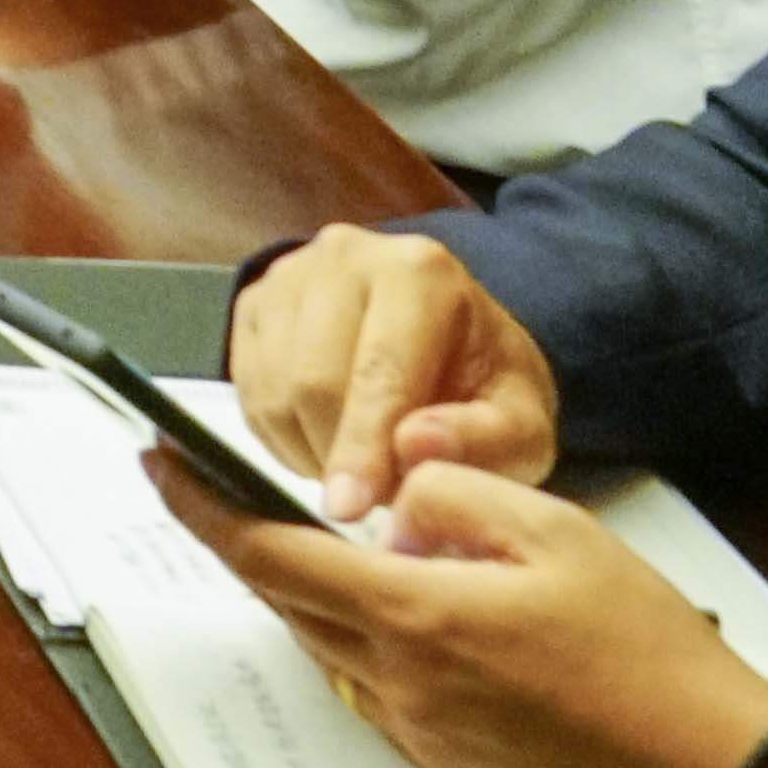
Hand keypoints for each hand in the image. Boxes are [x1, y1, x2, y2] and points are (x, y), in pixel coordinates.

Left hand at [166, 460, 767, 767]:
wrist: (713, 761)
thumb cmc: (646, 652)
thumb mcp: (555, 531)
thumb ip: (452, 496)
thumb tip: (394, 501)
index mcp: (416, 621)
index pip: (267, 557)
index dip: (199, 508)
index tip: (158, 465)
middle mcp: (401, 686)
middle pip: (288, 603)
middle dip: (245, 542)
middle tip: (214, 487)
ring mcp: (422, 731)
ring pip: (329, 645)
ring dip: (309, 591)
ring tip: (312, 537)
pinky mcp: (448, 757)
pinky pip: (376, 684)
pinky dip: (366, 635)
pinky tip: (401, 606)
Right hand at [232, 229, 572, 510]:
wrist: (447, 343)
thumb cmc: (487, 389)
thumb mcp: (521, 425)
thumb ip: (484, 441)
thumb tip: (415, 447)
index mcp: (420, 272)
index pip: (379, 372)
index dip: (362, 448)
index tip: (348, 511)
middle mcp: (345, 255)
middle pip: (312, 380)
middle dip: (337, 457)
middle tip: (376, 498)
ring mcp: (289, 274)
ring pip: (271, 388)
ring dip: (307, 451)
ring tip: (358, 470)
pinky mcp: (254, 302)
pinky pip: (246, 390)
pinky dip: (281, 437)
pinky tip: (325, 444)